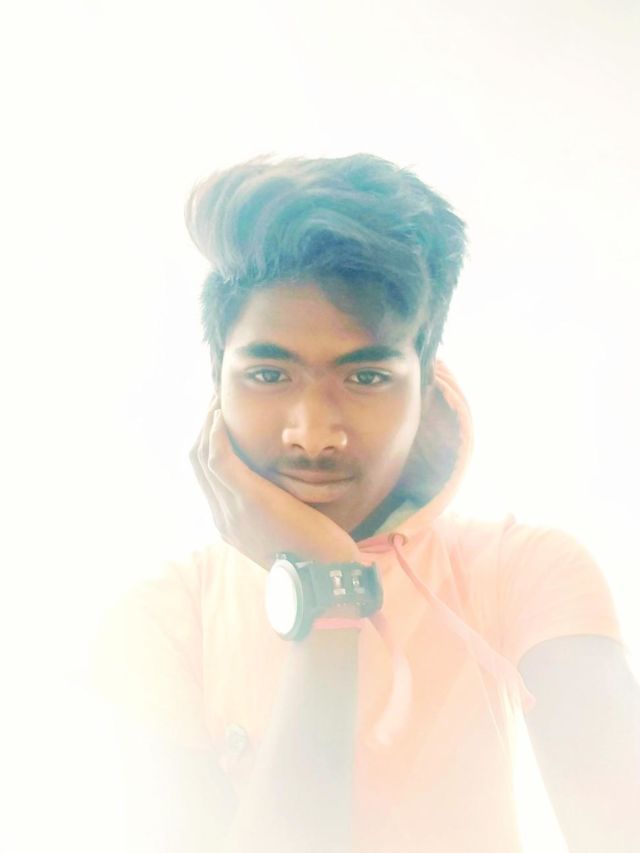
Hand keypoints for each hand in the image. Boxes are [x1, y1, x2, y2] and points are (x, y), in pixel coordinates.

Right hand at [190, 398, 361, 569]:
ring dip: (207, 424)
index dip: (207, 445)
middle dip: (203, 429)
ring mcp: (231, 509)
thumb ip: (274, 509)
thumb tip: (280, 489)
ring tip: (216, 402)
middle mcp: (223, 517)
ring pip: (202, 456)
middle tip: (214, 404)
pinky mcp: (248, 499)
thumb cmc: (316, 552)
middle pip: (197, 463)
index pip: (206, 478)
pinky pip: (218, 459)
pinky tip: (221, 416)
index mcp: (230, 524)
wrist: (326, 575)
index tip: (219, 422)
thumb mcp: (286, 529)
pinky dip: (215, 434)